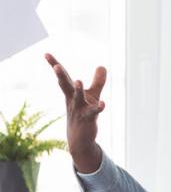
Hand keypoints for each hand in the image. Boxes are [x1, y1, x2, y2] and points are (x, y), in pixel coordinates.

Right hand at [45, 53, 106, 172]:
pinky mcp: (88, 119)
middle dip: (61, 76)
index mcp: (71, 92)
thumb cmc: (84, 113)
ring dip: (78, 90)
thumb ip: (97, 81)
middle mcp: (73, 100)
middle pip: (66, 86)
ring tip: (78, 81)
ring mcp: (79, 109)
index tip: (45, 53)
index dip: (54, 65)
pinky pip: (92, 112)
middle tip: (56, 66)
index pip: (63, 77)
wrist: (80, 138)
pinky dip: (98, 108)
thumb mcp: (92, 95)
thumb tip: (102, 66)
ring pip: (78, 98)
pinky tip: (103, 104)